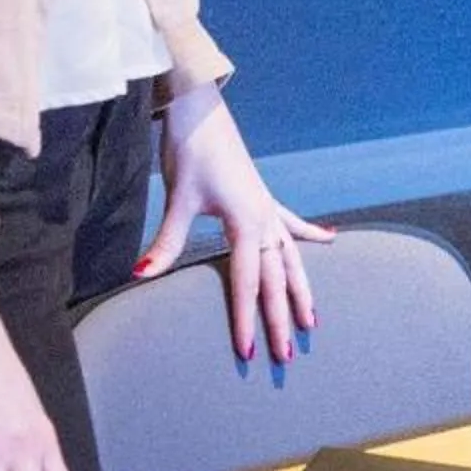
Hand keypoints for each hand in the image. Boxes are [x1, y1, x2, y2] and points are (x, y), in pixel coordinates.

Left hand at [134, 83, 332, 366]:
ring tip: (312, 321)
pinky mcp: (263, 198)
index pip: (248, 282)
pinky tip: (330, 240)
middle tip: (287, 356)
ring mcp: (268, 207)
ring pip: (292, 258)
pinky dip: (311, 234)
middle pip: (277, 279)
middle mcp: (265, 218)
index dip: (248, 318)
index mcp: (246, 222)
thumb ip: (166, 242)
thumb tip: (139, 275)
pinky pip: (292, 223)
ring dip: (302, 290)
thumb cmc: (191, 152)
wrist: (200, 113)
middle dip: (282, 319)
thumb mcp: (178, 199)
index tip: (248, 350)